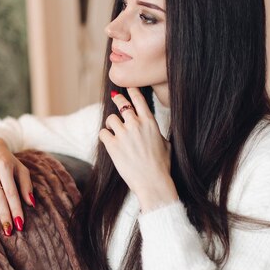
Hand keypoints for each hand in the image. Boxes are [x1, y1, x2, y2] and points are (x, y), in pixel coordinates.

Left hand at [99, 88, 177, 211]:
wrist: (153, 182)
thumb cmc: (162, 166)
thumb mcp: (166, 144)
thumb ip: (157, 133)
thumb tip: (154, 132)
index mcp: (150, 122)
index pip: (138, 99)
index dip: (132, 90)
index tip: (128, 87)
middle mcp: (136, 124)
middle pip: (121, 103)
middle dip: (117, 100)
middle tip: (115, 98)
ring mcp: (123, 134)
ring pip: (110, 119)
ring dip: (111, 124)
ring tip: (113, 130)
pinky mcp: (112, 145)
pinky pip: (103, 133)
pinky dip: (105, 136)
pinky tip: (109, 142)